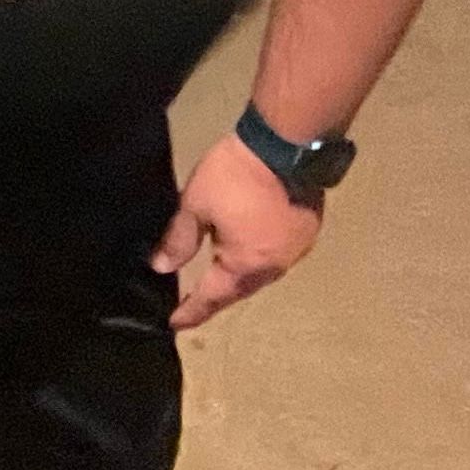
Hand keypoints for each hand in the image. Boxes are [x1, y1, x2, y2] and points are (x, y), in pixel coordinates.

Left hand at [153, 127, 322, 332]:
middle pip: (240, 289)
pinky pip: (276, 256)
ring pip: (261, 274)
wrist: (285, 144)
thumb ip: (179, 239)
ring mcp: (296, 250)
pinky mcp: (307, 231)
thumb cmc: (235, 175)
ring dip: (239, 278)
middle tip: (195, 304)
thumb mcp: (196, 204)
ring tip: (219, 279)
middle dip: (216, 297)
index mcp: (247, 264)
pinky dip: (257, 259)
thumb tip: (162, 267)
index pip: (213, 297)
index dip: (192, 311)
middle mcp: (275, 266)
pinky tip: (247, 251)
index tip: (175, 324)